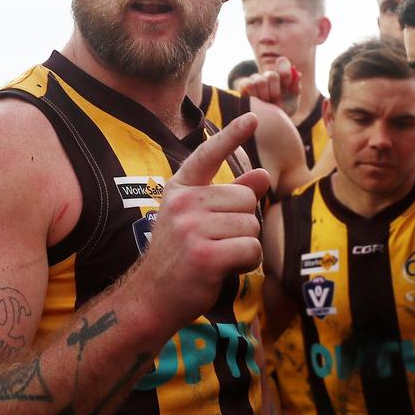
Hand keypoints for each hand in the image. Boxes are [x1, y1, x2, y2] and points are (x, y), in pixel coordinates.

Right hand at [140, 113, 270, 330]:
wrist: (151, 297)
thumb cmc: (178, 257)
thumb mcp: (197, 219)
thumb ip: (229, 195)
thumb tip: (264, 174)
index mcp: (179, 189)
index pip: (207, 155)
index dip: (231, 136)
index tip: (251, 117)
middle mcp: (183, 203)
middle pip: (247, 198)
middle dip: (244, 223)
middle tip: (219, 242)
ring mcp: (191, 228)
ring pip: (252, 225)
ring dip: (246, 245)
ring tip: (219, 257)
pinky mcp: (204, 255)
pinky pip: (251, 249)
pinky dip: (247, 263)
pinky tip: (225, 269)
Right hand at [238, 57, 300, 117]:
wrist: (267, 126)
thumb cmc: (281, 113)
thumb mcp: (292, 103)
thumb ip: (295, 88)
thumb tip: (297, 74)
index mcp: (281, 76)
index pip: (282, 62)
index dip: (285, 72)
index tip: (287, 86)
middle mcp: (268, 76)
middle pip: (272, 75)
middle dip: (275, 92)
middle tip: (276, 103)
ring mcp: (255, 80)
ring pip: (260, 80)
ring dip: (265, 96)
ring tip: (266, 105)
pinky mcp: (243, 86)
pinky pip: (247, 84)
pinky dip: (253, 95)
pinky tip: (256, 103)